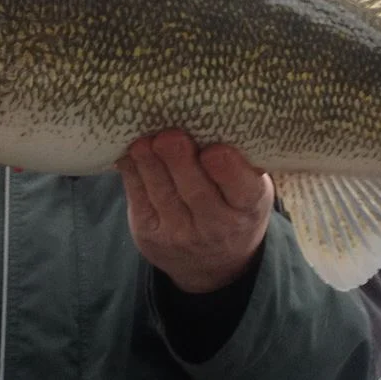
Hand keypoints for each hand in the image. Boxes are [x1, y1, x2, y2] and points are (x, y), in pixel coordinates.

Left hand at [118, 129, 273, 293]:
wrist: (213, 262)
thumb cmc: (233, 205)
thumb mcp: (250, 188)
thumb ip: (240, 162)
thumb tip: (219, 118)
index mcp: (249, 207)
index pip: (243, 190)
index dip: (228, 170)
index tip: (215, 150)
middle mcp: (216, 226)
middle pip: (196, 192)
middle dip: (180, 162)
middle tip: (170, 135)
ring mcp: (180, 233)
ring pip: (162, 193)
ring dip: (150, 164)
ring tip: (144, 141)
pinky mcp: (149, 232)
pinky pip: (138, 197)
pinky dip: (132, 171)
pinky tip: (130, 150)